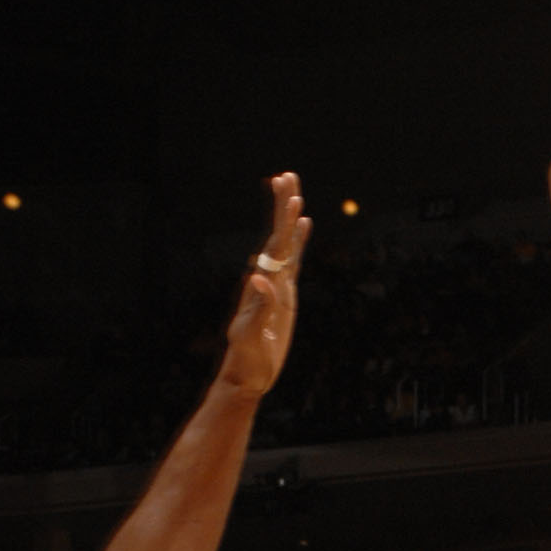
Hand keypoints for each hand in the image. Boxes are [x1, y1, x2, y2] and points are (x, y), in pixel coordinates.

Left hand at [217, 171, 309, 400]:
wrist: (247, 374)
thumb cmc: (247, 358)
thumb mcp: (251, 335)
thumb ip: (259, 307)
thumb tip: (260, 277)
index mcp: (263, 284)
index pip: (276, 244)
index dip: (283, 219)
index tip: (290, 194)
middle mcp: (269, 278)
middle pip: (279, 235)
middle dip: (283, 205)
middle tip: (287, 175)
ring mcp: (277, 284)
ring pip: (286, 244)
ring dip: (290, 218)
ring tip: (295, 192)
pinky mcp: (284, 294)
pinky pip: (293, 260)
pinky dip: (299, 241)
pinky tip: (303, 226)